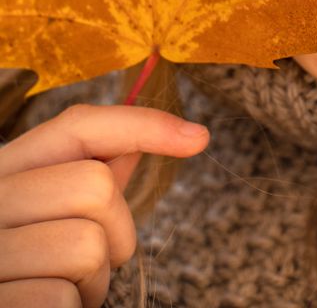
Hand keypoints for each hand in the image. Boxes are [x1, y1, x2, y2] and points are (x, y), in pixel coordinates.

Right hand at [0, 103, 208, 306]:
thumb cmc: (30, 267)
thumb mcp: (51, 210)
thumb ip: (89, 173)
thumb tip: (149, 138)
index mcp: (4, 170)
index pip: (78, 125)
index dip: (142, 125)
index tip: (198, 138)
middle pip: (97, 186)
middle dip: (116, 232)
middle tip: (86, 263)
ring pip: (88, 247)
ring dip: (91, 281)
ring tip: (60, 289)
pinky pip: (62, 299)